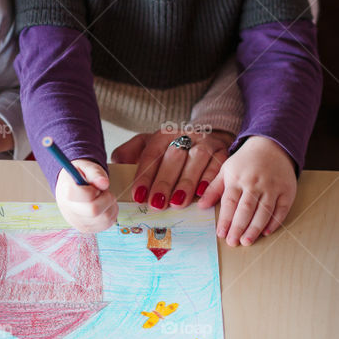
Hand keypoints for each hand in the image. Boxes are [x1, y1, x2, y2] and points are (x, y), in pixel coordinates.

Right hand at [55, 160, 117, 233]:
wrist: (69, 187)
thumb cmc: (79, 176)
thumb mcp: (85, 167)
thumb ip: (95, 172)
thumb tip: (104, 183)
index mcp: (66, 192)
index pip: (84, 196)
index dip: (94, 190)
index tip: (93, 186)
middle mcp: (69, 211)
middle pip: (94, 210)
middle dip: (105, 198)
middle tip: (102, 191)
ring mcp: (78, 222)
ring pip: (104, 218)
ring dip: (110, 205)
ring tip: (102, 197)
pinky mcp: (87, 229)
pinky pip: (107, 224)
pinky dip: (110, 213)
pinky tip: (103, 205)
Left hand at [111, 129, 232, 209]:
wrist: (206, 136)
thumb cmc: (172, 148)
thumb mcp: (148, 145)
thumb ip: (129, 153)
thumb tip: (115, 165)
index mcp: (163, 134)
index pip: (152, 153)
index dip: (145, 175)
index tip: (138, 195)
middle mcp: (185, 135)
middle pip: (174, 157)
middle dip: (164, 182)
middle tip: (157, 203)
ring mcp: (205, 143)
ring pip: (196, 160)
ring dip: (186, 183)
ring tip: (177, 202)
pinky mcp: (223, 151)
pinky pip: (219, 165)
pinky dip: (210, 180)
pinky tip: (202, 194)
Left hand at [198, 135, 296, 245]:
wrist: (272, 145)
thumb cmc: (246, 161)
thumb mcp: (226, 170)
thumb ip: (214, 189)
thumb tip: (201, 206)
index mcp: (237, 178)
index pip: (230, 202)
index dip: (225, 220)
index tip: (221, 234)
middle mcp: (255, 183)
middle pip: (246, 209)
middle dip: (238, 227)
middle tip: (233, 242)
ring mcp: (273, 187)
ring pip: (264, 211)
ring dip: (255, 228)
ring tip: (247, 241)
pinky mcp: (287, 190)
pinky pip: (282, 209)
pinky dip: (274, 222)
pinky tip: (266, 232)